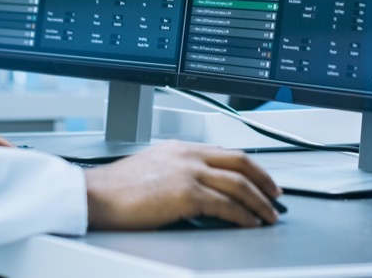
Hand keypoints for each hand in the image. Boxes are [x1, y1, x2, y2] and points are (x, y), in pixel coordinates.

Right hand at [84, 141, 280, 229]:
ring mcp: (188, 173)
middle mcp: (188, 155)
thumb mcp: (151, 168)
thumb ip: (176, 171)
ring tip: (269, 215)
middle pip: (240, 162)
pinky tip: (249, 223)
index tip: (261, 177)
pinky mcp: (185, 194)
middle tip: (276, 195)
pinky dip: (243, 215)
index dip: (250, 165)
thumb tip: (197, 187)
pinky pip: (225, 205)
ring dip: (259, 202)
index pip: (226, 152)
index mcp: (180, 148)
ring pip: (238, 184)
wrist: (95, 195)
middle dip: (264, 180)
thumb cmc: (116, 188)